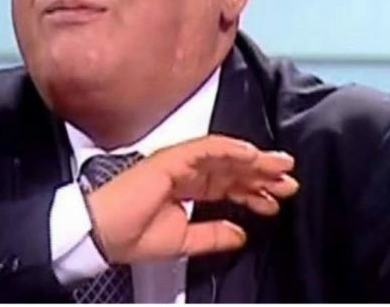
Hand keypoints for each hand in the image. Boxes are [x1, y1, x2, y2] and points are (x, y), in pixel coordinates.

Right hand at [85, 134, 297, 263]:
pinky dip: (231, 149)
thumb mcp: (183, 241)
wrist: (101, 233)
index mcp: (187, 190)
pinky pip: (207, 148)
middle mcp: (186, 172)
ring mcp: (179, 162)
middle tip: (288, 180)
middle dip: (262, 175)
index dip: (253, 192)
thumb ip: (212, 235)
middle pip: (232, 169)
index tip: (275, 201)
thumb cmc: (130, 235)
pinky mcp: (172, 157)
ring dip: (254, 161)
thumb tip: (240, 234)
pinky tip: (251, 155)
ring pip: (226, 156)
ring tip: (280, 167)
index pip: (228, 186)